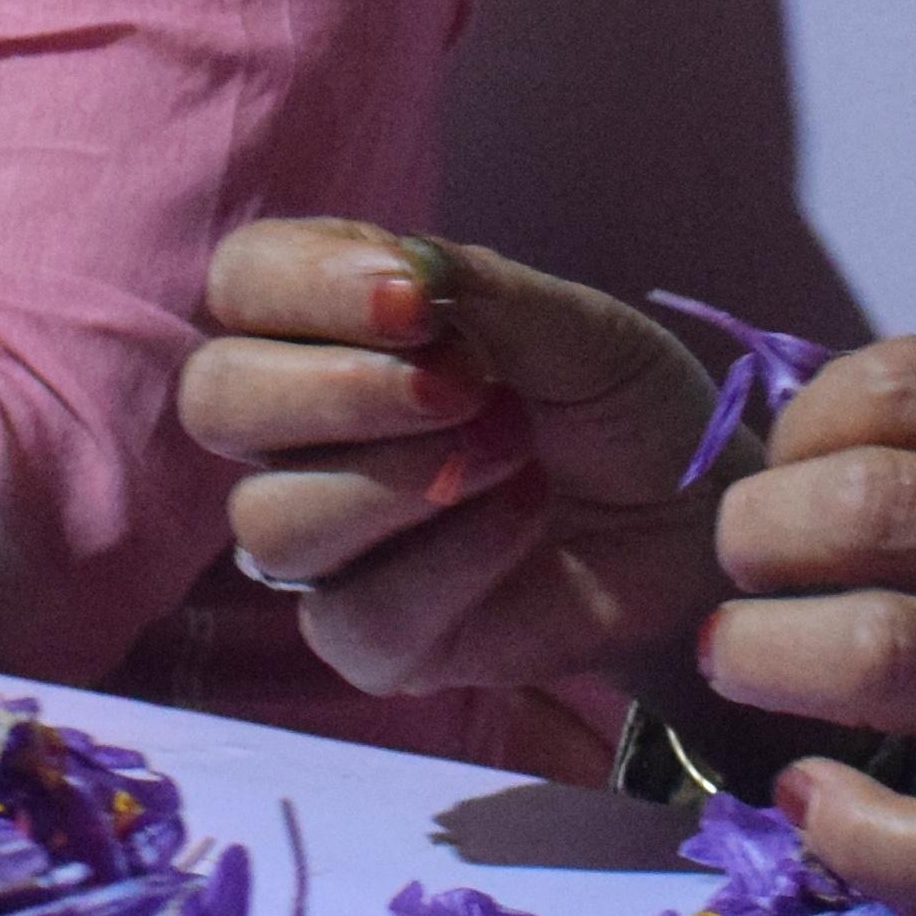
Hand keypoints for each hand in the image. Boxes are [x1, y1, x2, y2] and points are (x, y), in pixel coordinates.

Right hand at [176, 223, 734, 702]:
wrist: (699, 518)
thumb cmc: (619, 405)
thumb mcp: (575, 325)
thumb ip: (481, 293)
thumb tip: (404, 274)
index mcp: (330, 330)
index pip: (243, 285)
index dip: (306, 285)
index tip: (416, 297)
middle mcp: (302, 436)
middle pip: (217, 401)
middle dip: (335, 388)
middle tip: (464, 384)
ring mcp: (329, 545)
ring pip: (271, 520)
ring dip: (403, 477)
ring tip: (517, 450)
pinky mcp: (374, 642)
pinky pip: (356, 614)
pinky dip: (453, 559)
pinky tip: (524, 516)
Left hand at [708, 339, 915, 915]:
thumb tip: (806, 444)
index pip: (915, 387)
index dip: (802, 426)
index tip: (781, 474)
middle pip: (884, 511)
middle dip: (761, 539)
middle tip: (736, 577)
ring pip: (906, 660)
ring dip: (778, 661)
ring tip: (743, 668)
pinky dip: (859, 835)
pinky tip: (813, 806)